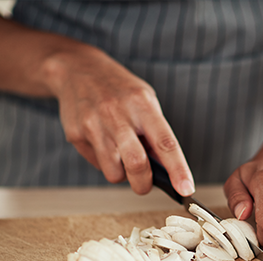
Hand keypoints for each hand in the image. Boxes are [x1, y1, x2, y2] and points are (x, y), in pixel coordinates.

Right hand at [44, 46, 194, 195]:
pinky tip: (101, 143)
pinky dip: (104, 162)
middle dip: (143, 184)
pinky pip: (96, 164)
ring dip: (121, 174)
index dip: (178, 169)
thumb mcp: (144, 101)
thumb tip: (166, 171)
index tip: (186, 189)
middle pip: (136, 164)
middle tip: (144, 185)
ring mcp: (94, 125)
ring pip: (113, 173)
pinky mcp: (76, 135)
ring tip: (119, 157)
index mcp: (141, 104)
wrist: (76, 69)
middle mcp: (117, 114)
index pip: (165, 142)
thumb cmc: (118, 90)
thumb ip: (154, 133)